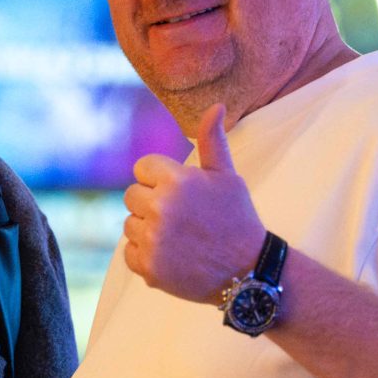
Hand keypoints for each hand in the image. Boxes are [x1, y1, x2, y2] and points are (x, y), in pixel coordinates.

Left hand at [122, 104, 265, 301]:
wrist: (248, 271)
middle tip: (180, 217)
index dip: (159, 179)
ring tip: (178, 237)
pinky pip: (129, 253)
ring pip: (129, 224)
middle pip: (131, 196)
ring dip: (147, 229)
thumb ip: (213, 141)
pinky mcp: (148, 268)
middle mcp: (160, 208)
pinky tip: (172, 255)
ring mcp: (152, 240)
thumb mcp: (228, 177)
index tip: (179, 193)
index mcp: (177, 181)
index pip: (142, 168)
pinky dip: (146, 255)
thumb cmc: (238, 218)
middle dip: (151, 203)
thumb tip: (215, 107)